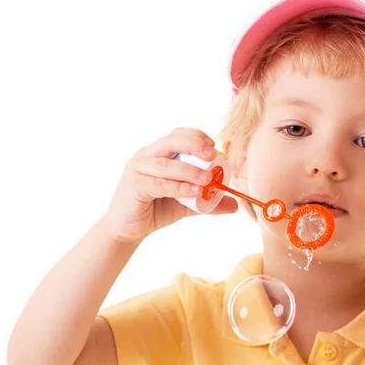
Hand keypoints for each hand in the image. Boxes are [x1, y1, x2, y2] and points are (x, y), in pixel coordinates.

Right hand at [105, 127, 237, 242]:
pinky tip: (194, 191)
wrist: (129, 229)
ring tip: (208, 179)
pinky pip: (159, 184)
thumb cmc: (156, 210)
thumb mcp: (187, 205)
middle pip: (170, 141)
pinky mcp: (134, 185)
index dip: (196, 136)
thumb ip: (208, 202)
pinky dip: (178, 187)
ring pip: (165, 163)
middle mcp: (146, 156)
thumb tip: (235, 205)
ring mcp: (138, 169)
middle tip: (213, 155)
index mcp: (158, 153)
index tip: (214, 146)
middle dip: (194, 145)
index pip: (177, 135)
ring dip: (189, 169)